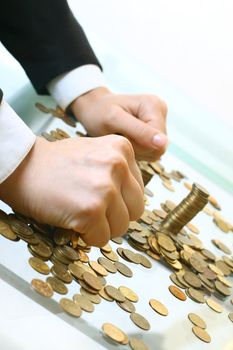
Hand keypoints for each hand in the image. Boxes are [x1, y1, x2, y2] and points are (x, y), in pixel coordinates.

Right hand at [0, 136, 143, 246]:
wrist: (24, 167)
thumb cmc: (58, 164)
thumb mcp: (97, 152)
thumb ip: (120, 171)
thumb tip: (134, 199)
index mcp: (123, 149)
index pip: (139, 190)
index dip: (120, 200)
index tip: (102, 197)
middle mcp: (118, 165)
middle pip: (135, 210)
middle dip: (116, 216)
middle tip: (94, 210)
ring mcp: (105, 188)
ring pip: (121, 227)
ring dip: (102, 227)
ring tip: (81, 212)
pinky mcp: (91, 210)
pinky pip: (102, 239)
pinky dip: (87, 236)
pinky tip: (73, 220)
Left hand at [71, 87, 167, 160]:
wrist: (93, 107)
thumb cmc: (99, 112)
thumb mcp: (115, 121)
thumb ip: (139, 132)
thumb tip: (163, 143)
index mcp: (154, 105)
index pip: (159, 142)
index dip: (140, 146)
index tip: (122, 136)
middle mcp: (161, 110)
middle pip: (159, 147)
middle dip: (138, 148)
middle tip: (120, 137)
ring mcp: (159, 119)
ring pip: (155, 150)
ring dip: (137, 149)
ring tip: (123, 136)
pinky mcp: (155, 128)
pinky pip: (151, 149)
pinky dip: (138, 149)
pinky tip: (127, 138)